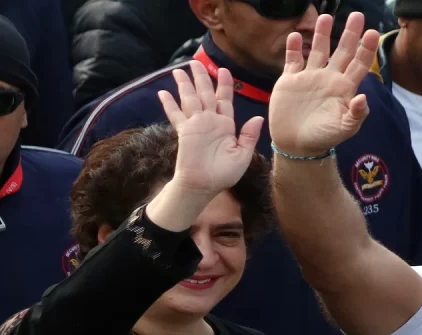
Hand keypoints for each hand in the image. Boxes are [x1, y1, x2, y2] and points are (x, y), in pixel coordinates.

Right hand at [158, 61, 263, 196]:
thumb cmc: (224, 174)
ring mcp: (196, 125)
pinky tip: (163, 92)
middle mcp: (210, 121)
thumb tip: (258, 118)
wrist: (204, 186)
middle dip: (202, 77)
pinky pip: (176, 115)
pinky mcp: (184, 132)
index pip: (225, 100)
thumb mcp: (243, 155)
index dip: (224, 85)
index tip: (223, 70)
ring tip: (179, 69)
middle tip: (196, 62)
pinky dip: (169, 104)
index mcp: (226, 126)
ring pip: (190, 99)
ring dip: (185, 84)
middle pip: (206, 94)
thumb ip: (249, 136)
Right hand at [268, 12, 379, 156]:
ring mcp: (310, 77)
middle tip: (357, 15)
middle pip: (342, 51)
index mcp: (344, 88)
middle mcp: (329, 78)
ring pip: (318, 50)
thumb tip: (363, 98)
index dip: (366, 49)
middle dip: (350, 34)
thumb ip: (356, 115)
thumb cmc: (323, 138)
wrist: (296, 145)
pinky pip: (292, 60)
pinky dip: (293, 48)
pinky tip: (294, 36)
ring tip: (326, 17)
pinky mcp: (291, 80)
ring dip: (322, 34)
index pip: (359, 64)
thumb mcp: (344, 129)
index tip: (372, 33)